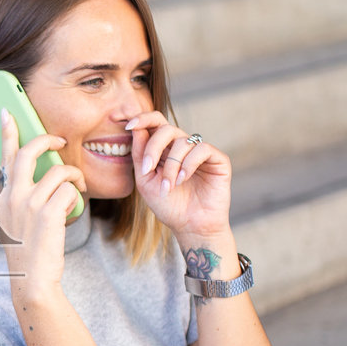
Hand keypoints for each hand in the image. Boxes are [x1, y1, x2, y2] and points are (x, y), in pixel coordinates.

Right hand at [0, 108, 85, 297]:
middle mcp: (11, 198)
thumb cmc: (29, 252)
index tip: (7, 114)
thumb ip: (20, 199)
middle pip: (28, 152)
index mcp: (2, 199)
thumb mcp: (14, 223)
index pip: (4, 159)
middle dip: (46, 139)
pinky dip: (75, 194)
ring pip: (57, 171)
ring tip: (77, 185)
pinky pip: (68, 189)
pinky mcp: (46, 214)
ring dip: (73, 175)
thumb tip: (39, 175)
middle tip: (59, 139)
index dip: (7, 133)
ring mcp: (27, 205)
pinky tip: (74, 205)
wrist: (33, 280)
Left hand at [127, 112, 231, 241]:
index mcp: (165, 149)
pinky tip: (183, 180)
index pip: (156, 123)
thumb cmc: (168, 205)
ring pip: (182, 141)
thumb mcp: (145, 180)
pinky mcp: (218, 159)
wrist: (191, 226)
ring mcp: (201, 152)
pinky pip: (202, 149)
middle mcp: (183, 147)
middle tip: (148, 168)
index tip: (129, 126)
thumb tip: (136, 128)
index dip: (143, 119)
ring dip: (171, 165)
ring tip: (168, 186)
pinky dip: (189, 164)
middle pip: (166, 128)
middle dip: (153, 147)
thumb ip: (140, 155)